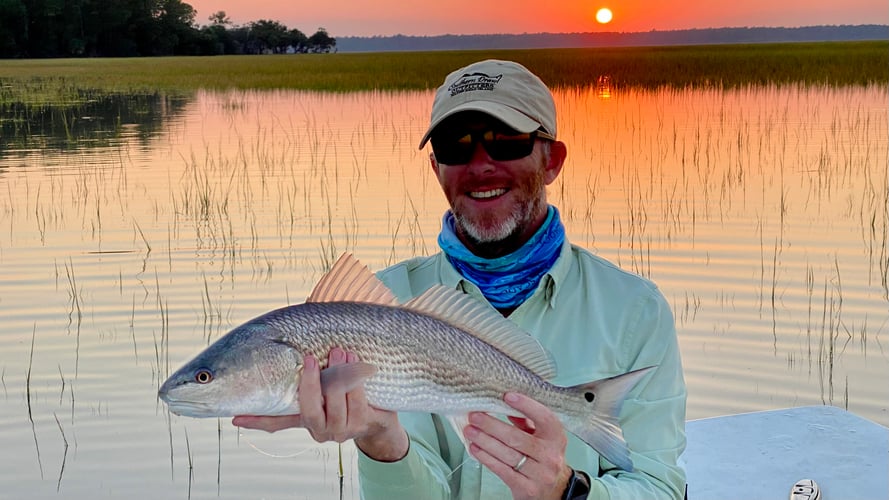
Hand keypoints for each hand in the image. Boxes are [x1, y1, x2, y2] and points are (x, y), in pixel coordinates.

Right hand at [232, 348, 407, 461]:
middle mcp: (319, 429)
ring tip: (340, 350)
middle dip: (310, 382)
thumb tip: (279, 353)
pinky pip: (356, 400)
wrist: (381, 419)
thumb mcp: (324, 389)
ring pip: (334, 400)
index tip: (235, 416)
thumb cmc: (348, 396)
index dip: (256, 420)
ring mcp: (340, 430)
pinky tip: (355, 360)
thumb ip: (303, 381)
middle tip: (311, 358)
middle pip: (307, 408)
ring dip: (338, 372)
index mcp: (304, 420)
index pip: (275, 421)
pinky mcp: (362, 423)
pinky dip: (356, 378)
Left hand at [463, 392, 572, 499]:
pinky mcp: (528, 489)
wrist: (552, 489)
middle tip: (475, 416)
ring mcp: (541, 474)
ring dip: (485, 441)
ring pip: (507, 454)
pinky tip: (475, 448)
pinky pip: (502, 470)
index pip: (544, 417)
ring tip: (470, 431)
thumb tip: (504, 404)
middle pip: (517, 438)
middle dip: (492, 426)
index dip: (526, 405)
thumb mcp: (540, 436)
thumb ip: (525, 420)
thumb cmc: (542, 456)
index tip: (507, 396)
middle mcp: (551, 455)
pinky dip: (486, 458)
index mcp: (556, 437)